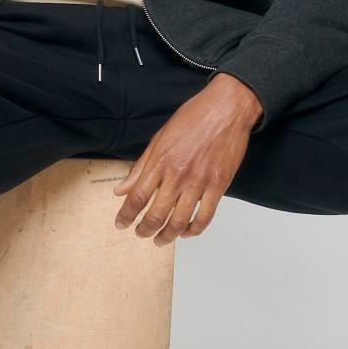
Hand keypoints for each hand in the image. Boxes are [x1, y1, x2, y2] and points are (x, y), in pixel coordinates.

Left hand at [112, 73, 261, 241]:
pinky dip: (195, 229)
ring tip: (161, 239)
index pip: (137, 197)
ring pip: (180, 221)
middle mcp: (178, 174)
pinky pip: (205, 216)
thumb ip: (140, 166)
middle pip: (156, 214)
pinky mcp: (219, 185)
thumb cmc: (194, 117)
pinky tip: (187, 232)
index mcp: (160, 161)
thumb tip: (121, 188)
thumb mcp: (160, 138)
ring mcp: (199, 181)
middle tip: (141, 234)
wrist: (226, 108)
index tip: (121, 223)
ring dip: (168, 235)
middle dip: (145, 230)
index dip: (126, 215)